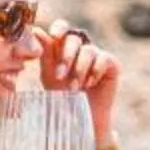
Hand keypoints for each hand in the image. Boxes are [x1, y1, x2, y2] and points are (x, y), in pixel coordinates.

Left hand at [36, 21, 121, 144]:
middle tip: (60, 76)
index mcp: (64, 48)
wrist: (81, 121)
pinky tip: (90, 85)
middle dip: (66, 56)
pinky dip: (94, 71)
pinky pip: (103, 59)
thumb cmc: (62, 98)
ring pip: (88, 50)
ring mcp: (98, 56)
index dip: (59, 29)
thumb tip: (36, 30)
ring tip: (74, 88)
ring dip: (78, 70)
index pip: (62, 28)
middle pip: (74, 38)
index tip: (54, 36)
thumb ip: (45, 54)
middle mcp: (82, 48)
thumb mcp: (49, 75)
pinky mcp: (113, 65)